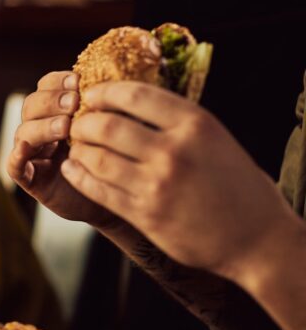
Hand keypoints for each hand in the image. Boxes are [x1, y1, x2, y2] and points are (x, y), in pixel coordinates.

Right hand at [8, 71, 122, 230]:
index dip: (58, 81)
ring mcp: (34, 152)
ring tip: (65, 127)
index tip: (78, 82)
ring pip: (24, 131)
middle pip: (32, 104)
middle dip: (52, 101)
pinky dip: (16, 156)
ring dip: (43, 125)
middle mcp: (42, 127)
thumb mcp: (117, 126)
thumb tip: (124, 73)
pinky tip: (25, 149)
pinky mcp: (29, 177)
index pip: (47, 86)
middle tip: (74, 103)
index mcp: (59, 110)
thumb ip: (112, 104)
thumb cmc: (119, 156)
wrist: (117, 195)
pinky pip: (13, 165)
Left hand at [62, 81, 298, 287]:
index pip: (135, 94)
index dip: (104, 91)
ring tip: (75, 146)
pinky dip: (79, 176)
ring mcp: (158, 185)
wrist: (257, 238)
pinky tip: (73, 169)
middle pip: (107, 125)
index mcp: (195, 124)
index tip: (91, 94)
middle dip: (83, 122)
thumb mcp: (214, 139)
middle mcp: (174, 151)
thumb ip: (176, 121)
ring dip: (78, 149)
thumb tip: (129, 101)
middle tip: (76, 123)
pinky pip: (99, 190)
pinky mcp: (145, 214)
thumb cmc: (236, 185)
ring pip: (97, 158)